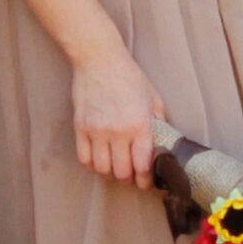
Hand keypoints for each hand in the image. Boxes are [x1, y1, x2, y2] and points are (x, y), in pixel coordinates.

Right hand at [68, 45, 167, 186]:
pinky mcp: (80, 127)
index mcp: (140, 126)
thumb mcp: (153, 98)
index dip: (144, 180)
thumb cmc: (129, 77)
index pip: (143, 165)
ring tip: (113, 169)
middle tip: (130, 176)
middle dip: (127, 179)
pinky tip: (97, 161)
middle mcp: (118, 132)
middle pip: (121, 172)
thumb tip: (162, 142)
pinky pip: (83, 157)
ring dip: (109, 174)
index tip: (145, 183)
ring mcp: (97, 131)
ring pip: (102, 168)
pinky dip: (91, 165)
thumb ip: (158, 122)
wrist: (99, 60)